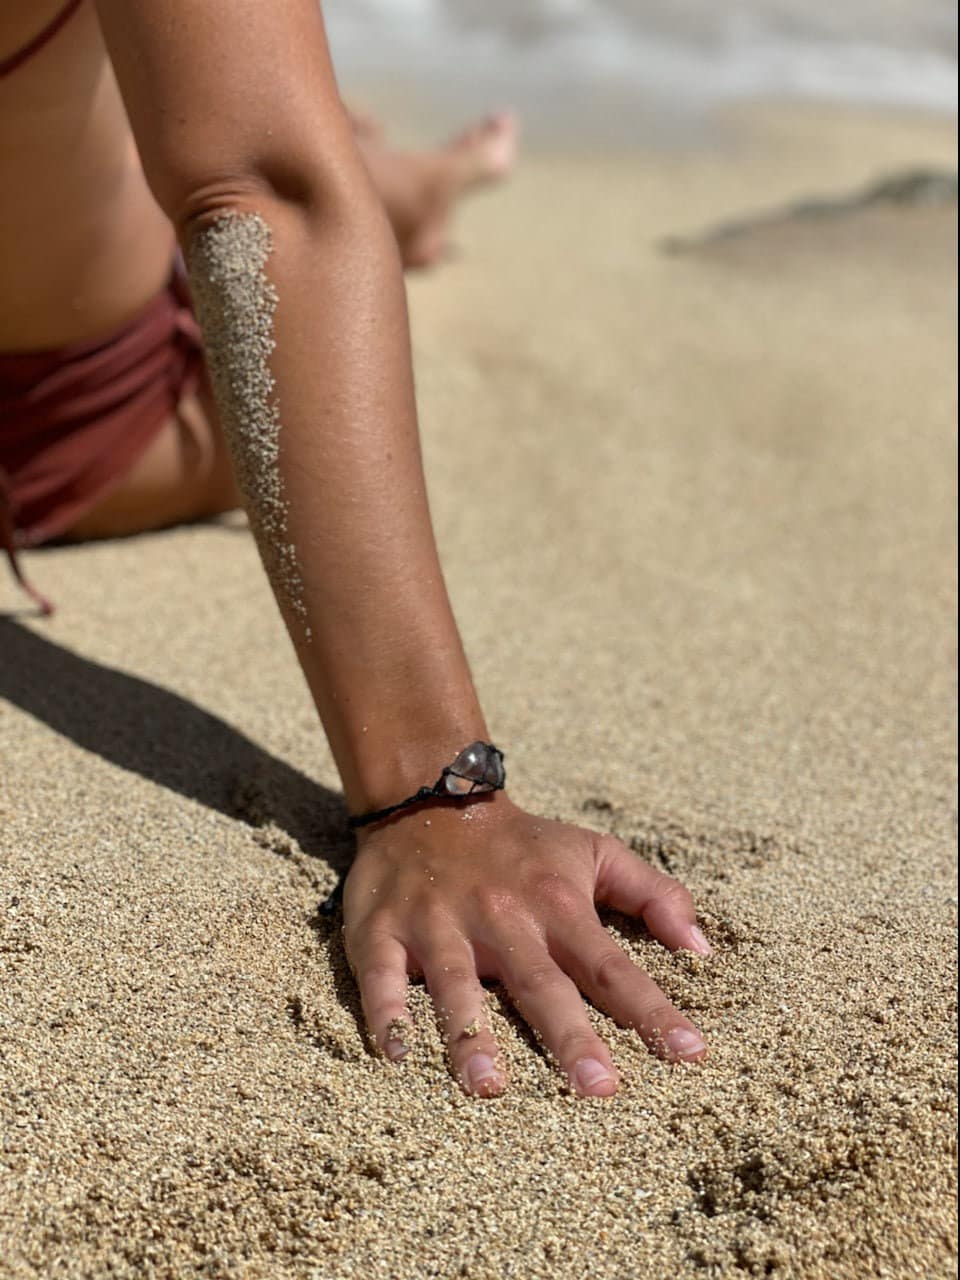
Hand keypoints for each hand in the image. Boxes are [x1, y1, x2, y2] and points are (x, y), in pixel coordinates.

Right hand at [342, 793, 710, 1097]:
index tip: (688, 1052)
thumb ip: (653, 894)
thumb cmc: (523, 846)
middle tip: (599, 1089)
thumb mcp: (594, 852)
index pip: (611, 964)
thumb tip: (704, 949)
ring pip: (455, 982)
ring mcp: (438, 922)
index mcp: (557, 904)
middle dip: (570, 1035)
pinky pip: (382, 973)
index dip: (649, 1008)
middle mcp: (502, 916)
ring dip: (471, 1033)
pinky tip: (396, 1054)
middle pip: (539, 983)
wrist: (430, 799)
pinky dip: (386, 1011)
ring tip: (489, 1085)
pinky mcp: (383, 928)